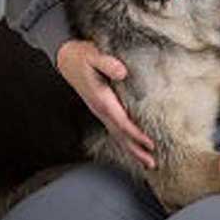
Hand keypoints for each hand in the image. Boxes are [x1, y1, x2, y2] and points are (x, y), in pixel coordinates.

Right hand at [56, 39, 155, 169]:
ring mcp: (100, 111)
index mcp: (102, 100)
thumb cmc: (82, 56)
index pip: (122, 122)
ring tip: (147, 162)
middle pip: (121, 135)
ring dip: (132, 149)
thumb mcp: (93, 55)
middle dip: (136, 150)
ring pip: (118, 135)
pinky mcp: (102, 109)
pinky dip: (126, 139)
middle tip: (152, 164)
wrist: (67, 59)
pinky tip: (133, 144)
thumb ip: (107, 63)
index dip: (136, 134)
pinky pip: (115, 128)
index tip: (150, 143)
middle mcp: (101, 110)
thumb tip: (122, 72)